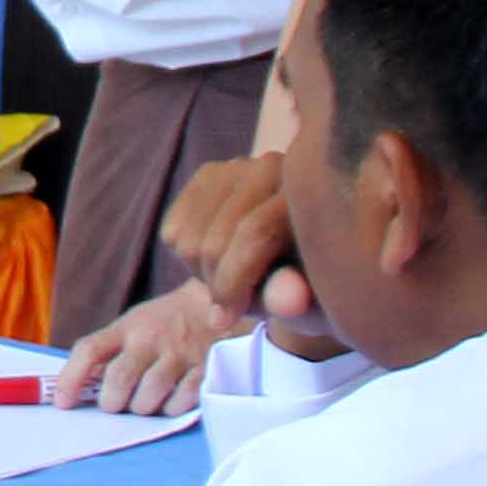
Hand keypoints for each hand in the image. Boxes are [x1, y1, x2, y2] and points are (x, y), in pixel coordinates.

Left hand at [52, 286, 218, 414]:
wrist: (217, 302)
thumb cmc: (166, 322)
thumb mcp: (135, 325)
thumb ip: (111, 352)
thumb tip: (79, 387)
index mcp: (127, 327)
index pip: (89, 349)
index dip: (70, 378)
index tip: (63, 402)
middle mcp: (151, 339)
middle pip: (119, 379)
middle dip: (111, 402)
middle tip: (115, 404)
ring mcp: (179, 354)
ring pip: (148, 395)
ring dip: (141, 407)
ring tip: (144, 402)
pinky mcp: (205, 369)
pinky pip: (180, 402)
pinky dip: (171, 409)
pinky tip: (171, 400)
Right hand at [156, 151, 302, 332]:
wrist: (302, 259)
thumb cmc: (312, 286)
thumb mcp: (314, 305)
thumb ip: (297, 300)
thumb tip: (287, 301)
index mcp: (310, 195)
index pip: (254, 234)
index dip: (233, 284)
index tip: (226, 319)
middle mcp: (275, 168)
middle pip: (213, 241)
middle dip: (218, 284)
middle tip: (240, 300)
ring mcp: (239, 166)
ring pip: (186, 238)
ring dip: (202, 273)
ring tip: (237, 278)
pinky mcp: (210, 175)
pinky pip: (172, 231)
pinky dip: (188, 256)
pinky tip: (222, 257)